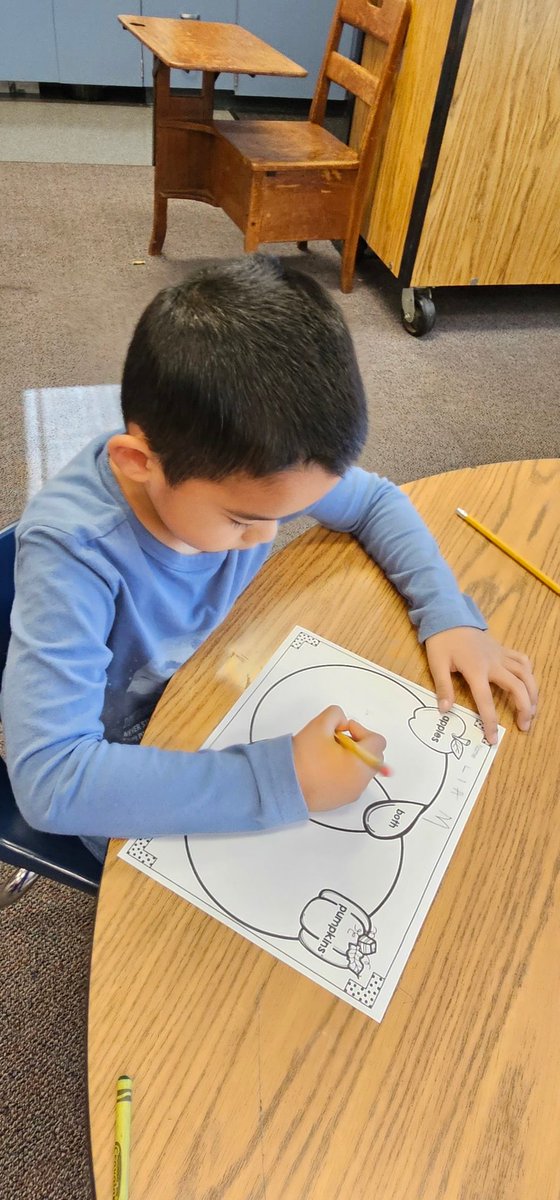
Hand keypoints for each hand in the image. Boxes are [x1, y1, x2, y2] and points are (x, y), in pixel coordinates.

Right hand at [293, 705, 385, 811]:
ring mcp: (352, 793)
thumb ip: (336, 714)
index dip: (360, 730)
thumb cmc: (303, 758)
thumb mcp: (319, 725)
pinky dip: (344, 774)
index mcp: (362, 762)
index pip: (377, 741)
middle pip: (373, 756)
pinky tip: (323, 769)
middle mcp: (361, 781)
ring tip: (327, 755)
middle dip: (358, 745)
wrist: (285, 784)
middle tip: (336, 741)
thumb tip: (342, 722)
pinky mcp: (341, 800)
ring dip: (351, 759)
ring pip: (362, 770)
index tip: (343, 731)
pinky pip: (351, 783)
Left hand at [425, 627, 537, 743]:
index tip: (493, 739)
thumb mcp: (436, 664)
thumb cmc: (442, 641)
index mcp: (476, 670)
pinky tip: (528, 684)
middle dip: (524, 709)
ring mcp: (501, 655)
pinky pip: (522, 660)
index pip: (486, 701)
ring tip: (533, 710)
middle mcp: (494, 663)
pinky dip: (528, 673)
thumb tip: (445, 710)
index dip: (490, 722)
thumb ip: (443, 687)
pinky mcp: (503, 650)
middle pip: (518, 687)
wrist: (449, 616)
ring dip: (533, 693)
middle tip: (524, 726)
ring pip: (526, 674)